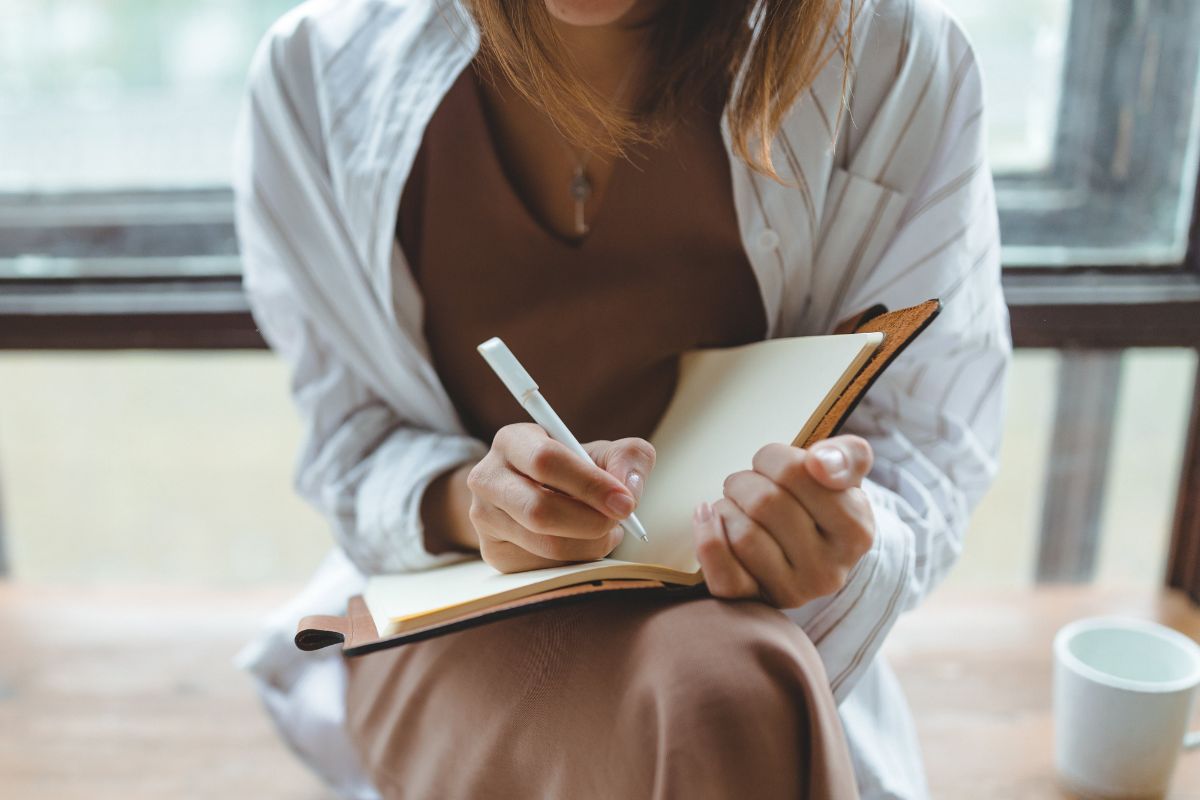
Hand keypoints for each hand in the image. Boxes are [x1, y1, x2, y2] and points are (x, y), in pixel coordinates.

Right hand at [466, 422, 654, 572]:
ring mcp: (485, 519)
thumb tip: (628, 489)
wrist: (540, 494)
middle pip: (540, 510)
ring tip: (605, 530)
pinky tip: (582, 543)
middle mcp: (488, 478)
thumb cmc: (576, 470)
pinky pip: (544, 568)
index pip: (546, 461)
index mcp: (512, 441)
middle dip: (591, 521)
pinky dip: (577, 561)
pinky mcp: (493, 553)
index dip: (589, 484)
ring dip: (590, 544)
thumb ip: (628, 458)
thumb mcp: (604, 453)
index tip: (625, 502)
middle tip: (620, 521)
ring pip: (546, 545)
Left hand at [692, 435, 874, 608]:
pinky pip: (723, 575)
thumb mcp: (845, 474)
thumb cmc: (822, 502)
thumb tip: (818, 462)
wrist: (812, 551)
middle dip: (745, 481)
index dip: (772, 457)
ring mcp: (794, 591)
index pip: (795, 472)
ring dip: (726, 507)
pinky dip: (708, 539)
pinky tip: (708, 517)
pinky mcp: (759, 603)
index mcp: (856, 530)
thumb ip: (844, 455)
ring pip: (742, 535)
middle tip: (747, 483)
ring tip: (736, 504)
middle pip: (764, 502)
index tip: (772, 462)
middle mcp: (829, 569)